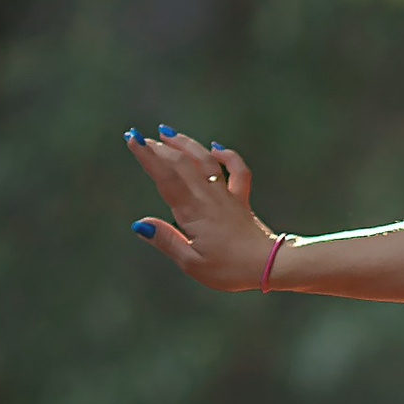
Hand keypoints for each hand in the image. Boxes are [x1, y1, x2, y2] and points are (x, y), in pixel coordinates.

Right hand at [126, 123, 279, 288]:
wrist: (270, 265)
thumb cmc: (230, 270)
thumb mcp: (192, 263)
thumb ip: (166, 241)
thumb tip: (140, 224)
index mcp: (193, 212)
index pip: (166, 178)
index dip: (148, 157)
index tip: (133, 138)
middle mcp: (209, 198)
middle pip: (182, 164)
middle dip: (159, 148)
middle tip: (141, 137)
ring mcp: (227, 196)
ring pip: (206, 161)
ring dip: (186, 144)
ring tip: (167, 133)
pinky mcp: (242, 200)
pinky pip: (238, 171)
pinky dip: (227, 156)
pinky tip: (215, 147)